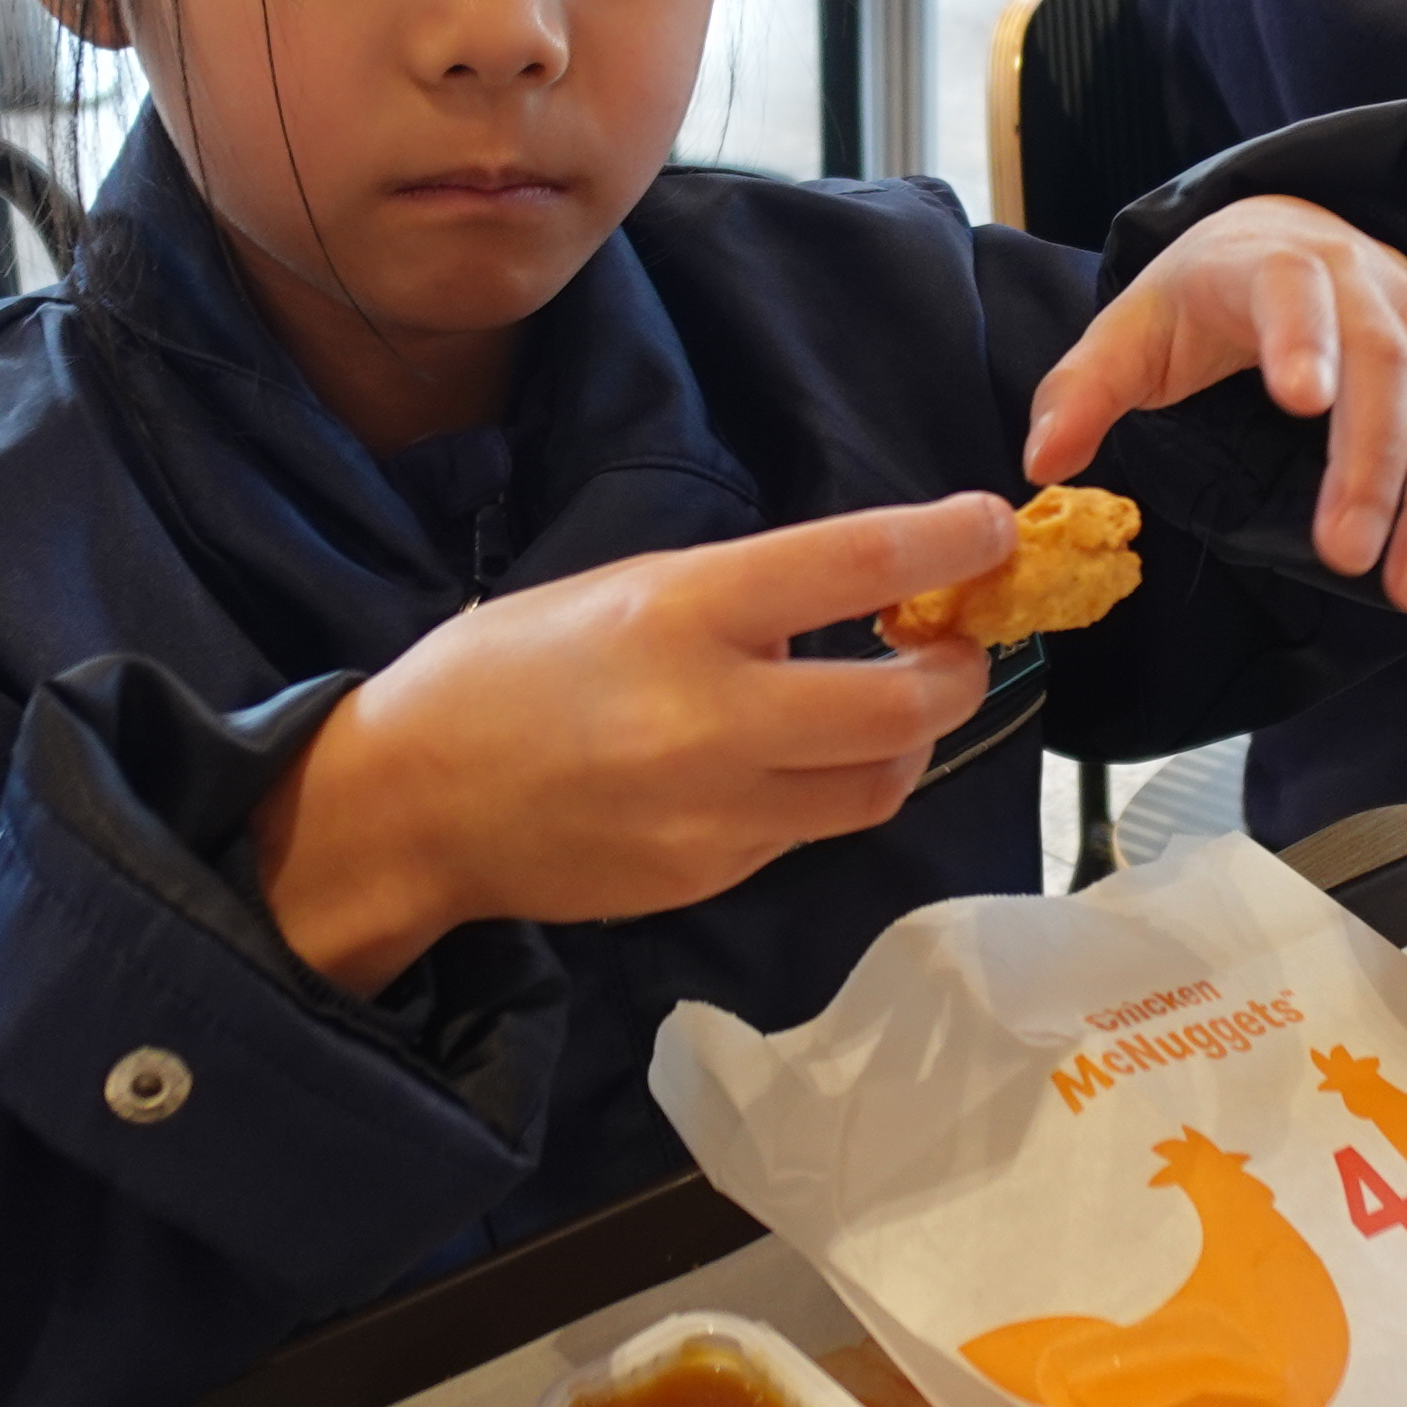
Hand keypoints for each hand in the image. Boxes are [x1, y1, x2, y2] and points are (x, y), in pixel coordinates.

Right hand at [249, 498, 1006, 991]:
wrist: (415, 804)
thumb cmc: (510, 668)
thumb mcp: (623, 588)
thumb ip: (740, 596)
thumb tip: (860, 595)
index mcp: (682, 614)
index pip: (856, 566)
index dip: (949, 544)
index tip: (991, 530)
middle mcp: (711, 719)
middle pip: (905, 708)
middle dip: (958, 673)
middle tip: (956, 646)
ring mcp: (716, 814)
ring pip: (880, 786)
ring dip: (908, 741)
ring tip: (888, 706)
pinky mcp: (712, 877)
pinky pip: (810, 830)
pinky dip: (825, 789)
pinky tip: (789, 761)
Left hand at [1022, 196, 1406, 609]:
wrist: (1276, 237)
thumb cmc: (1200, 294)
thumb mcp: (1129, 331)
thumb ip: (1082, 391)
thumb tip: (1044, 462)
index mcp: (1269, 261)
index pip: (1293, 288)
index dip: (1301, 339)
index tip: (1301, 400)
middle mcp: (1358, 279)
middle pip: (1382, 360)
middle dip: (1369, 461)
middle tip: (1344, 552)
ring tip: (1406, 586)